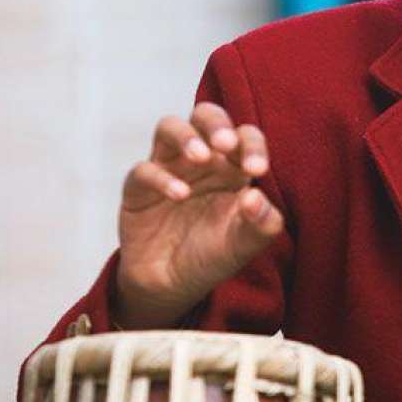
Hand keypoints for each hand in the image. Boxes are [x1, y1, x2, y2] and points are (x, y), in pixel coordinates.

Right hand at [114, 103, 283, 327]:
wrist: (172, 285)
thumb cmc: (213, 254)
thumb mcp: (245, 244)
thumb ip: (262, 224)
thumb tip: (256, 197)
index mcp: (234, 165)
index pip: (246, 136)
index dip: (253, 145)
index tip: (258, 170)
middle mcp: (202, 159)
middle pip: (206, 116)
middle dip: (216, 123)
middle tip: (226, 143)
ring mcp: (169, 168)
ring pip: (169, 127)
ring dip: (185, 136)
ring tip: (201, 157)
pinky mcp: (139, 188)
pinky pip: (143, 170)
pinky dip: (161, 178)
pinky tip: (179, 194)